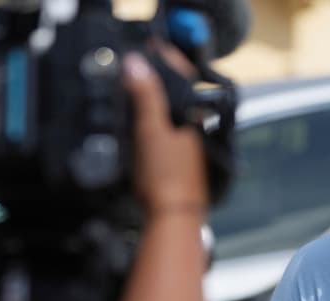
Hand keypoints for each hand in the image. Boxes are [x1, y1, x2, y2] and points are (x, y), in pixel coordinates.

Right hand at [122, 51, 206, 220]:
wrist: (173, 219)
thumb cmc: (165, 178)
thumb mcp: (150, 131)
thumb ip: (145, 96)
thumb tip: (136, 63)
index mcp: (192, 118)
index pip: (182, 76)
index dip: (164, 60)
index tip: (147, 51)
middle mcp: (196, 131)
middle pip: (177, 96)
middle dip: (158, 82)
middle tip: (135, 72)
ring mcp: (189, 149)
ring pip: (172, 117)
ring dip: (155, 105)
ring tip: (133, 97)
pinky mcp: (179, 165)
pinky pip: (166, 136)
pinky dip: (153, 127)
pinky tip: (140, 133)